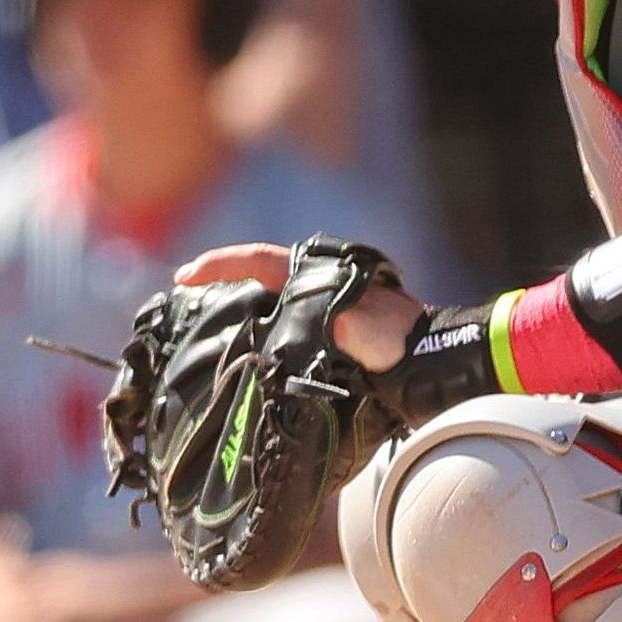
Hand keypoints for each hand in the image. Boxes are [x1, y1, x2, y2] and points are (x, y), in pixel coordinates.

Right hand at [173, 242, 423, 369]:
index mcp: (318, 276)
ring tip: (213, 320)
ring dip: (244, 303)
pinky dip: (266, 327)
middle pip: (261, 274)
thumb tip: (273, 338)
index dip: (217, 266)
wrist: (437, 362)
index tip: (184, 278)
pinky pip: (288, 321)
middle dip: (225, 279)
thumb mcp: (349, 328)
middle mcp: (320, 286)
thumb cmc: (398, 340)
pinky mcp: (338, 330)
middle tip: (190, 293)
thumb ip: (309, 324)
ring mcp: (329, 306)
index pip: (256, 260)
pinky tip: (255, 346)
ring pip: (274, 298)